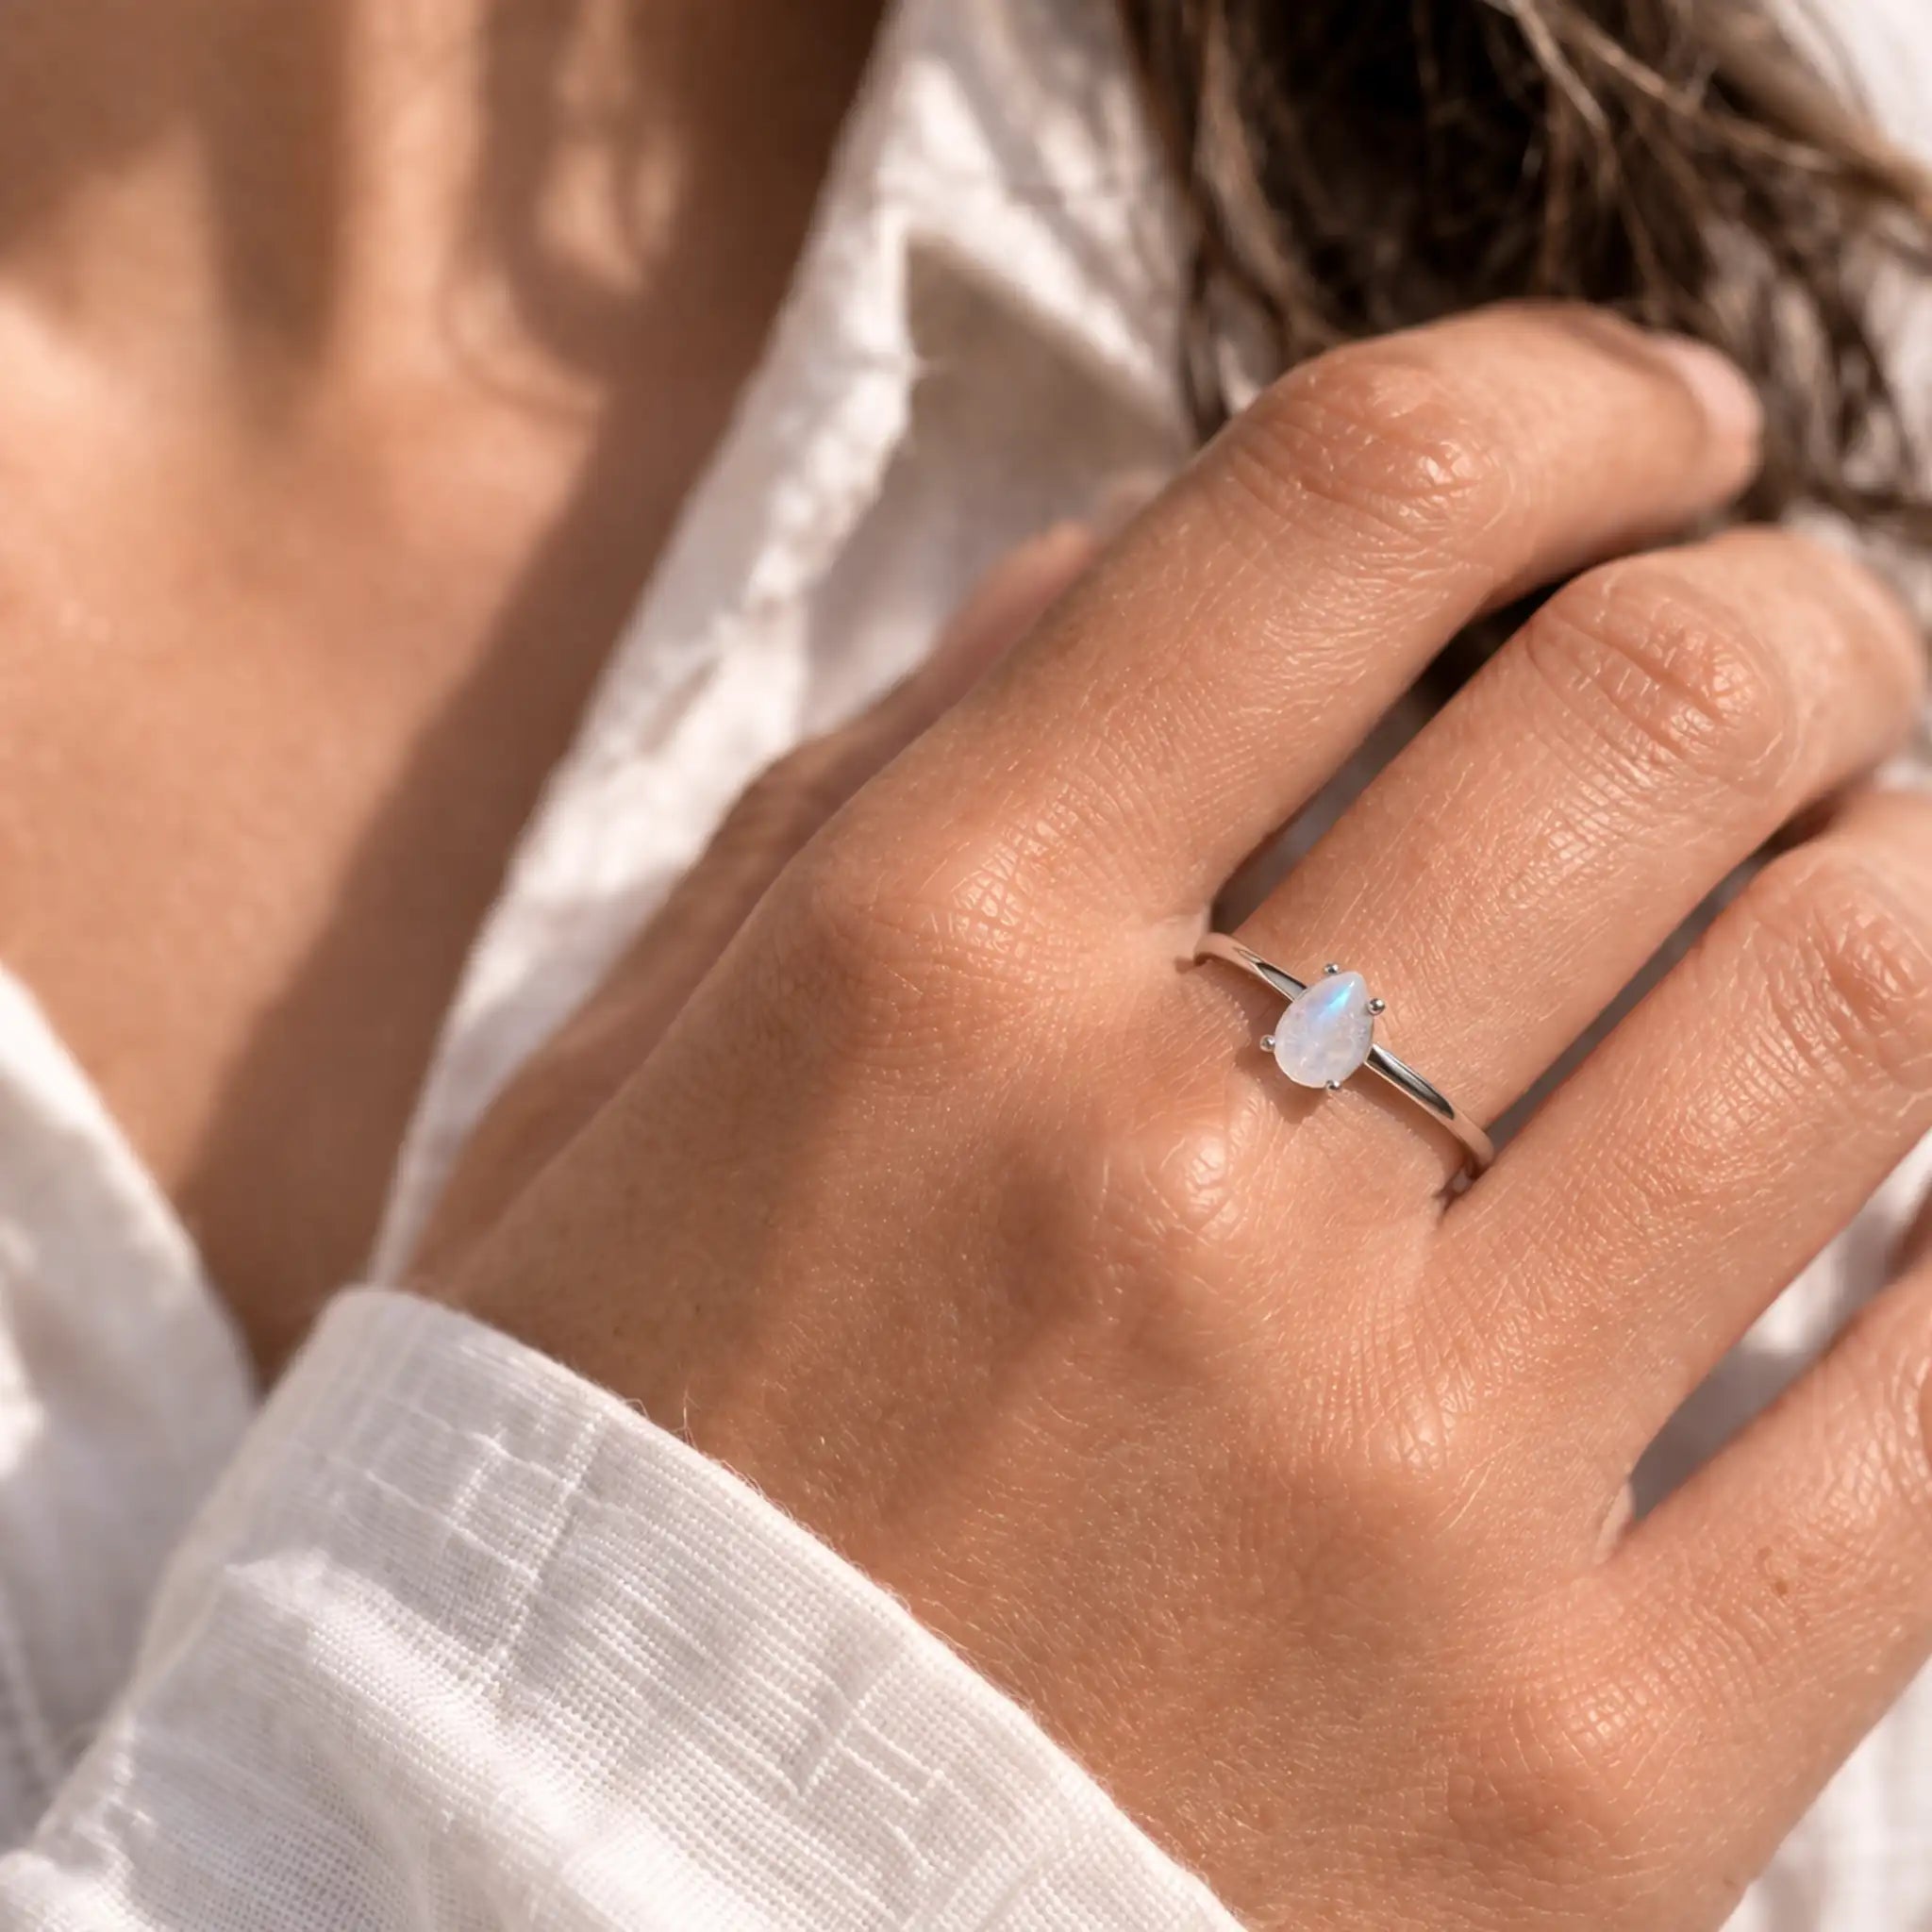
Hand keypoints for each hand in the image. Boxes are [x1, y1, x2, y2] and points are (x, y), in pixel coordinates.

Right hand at [433, 306, 1931, 1928]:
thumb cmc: (588, 1512)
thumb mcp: (608, 1107)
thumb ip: (863, 794)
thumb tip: (1114, 575)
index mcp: (923, 970)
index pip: (1350, 507)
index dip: (1561, 397)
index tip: (1643, 426)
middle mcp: (1183, 1175)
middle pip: (1676, 703)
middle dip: (1792, 612)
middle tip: (1787, 645)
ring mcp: (1413, 1482)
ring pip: (1865, 996)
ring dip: (1900, 874)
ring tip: (1836, 890)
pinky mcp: (1585, 1774)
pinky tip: (1916, 1187)